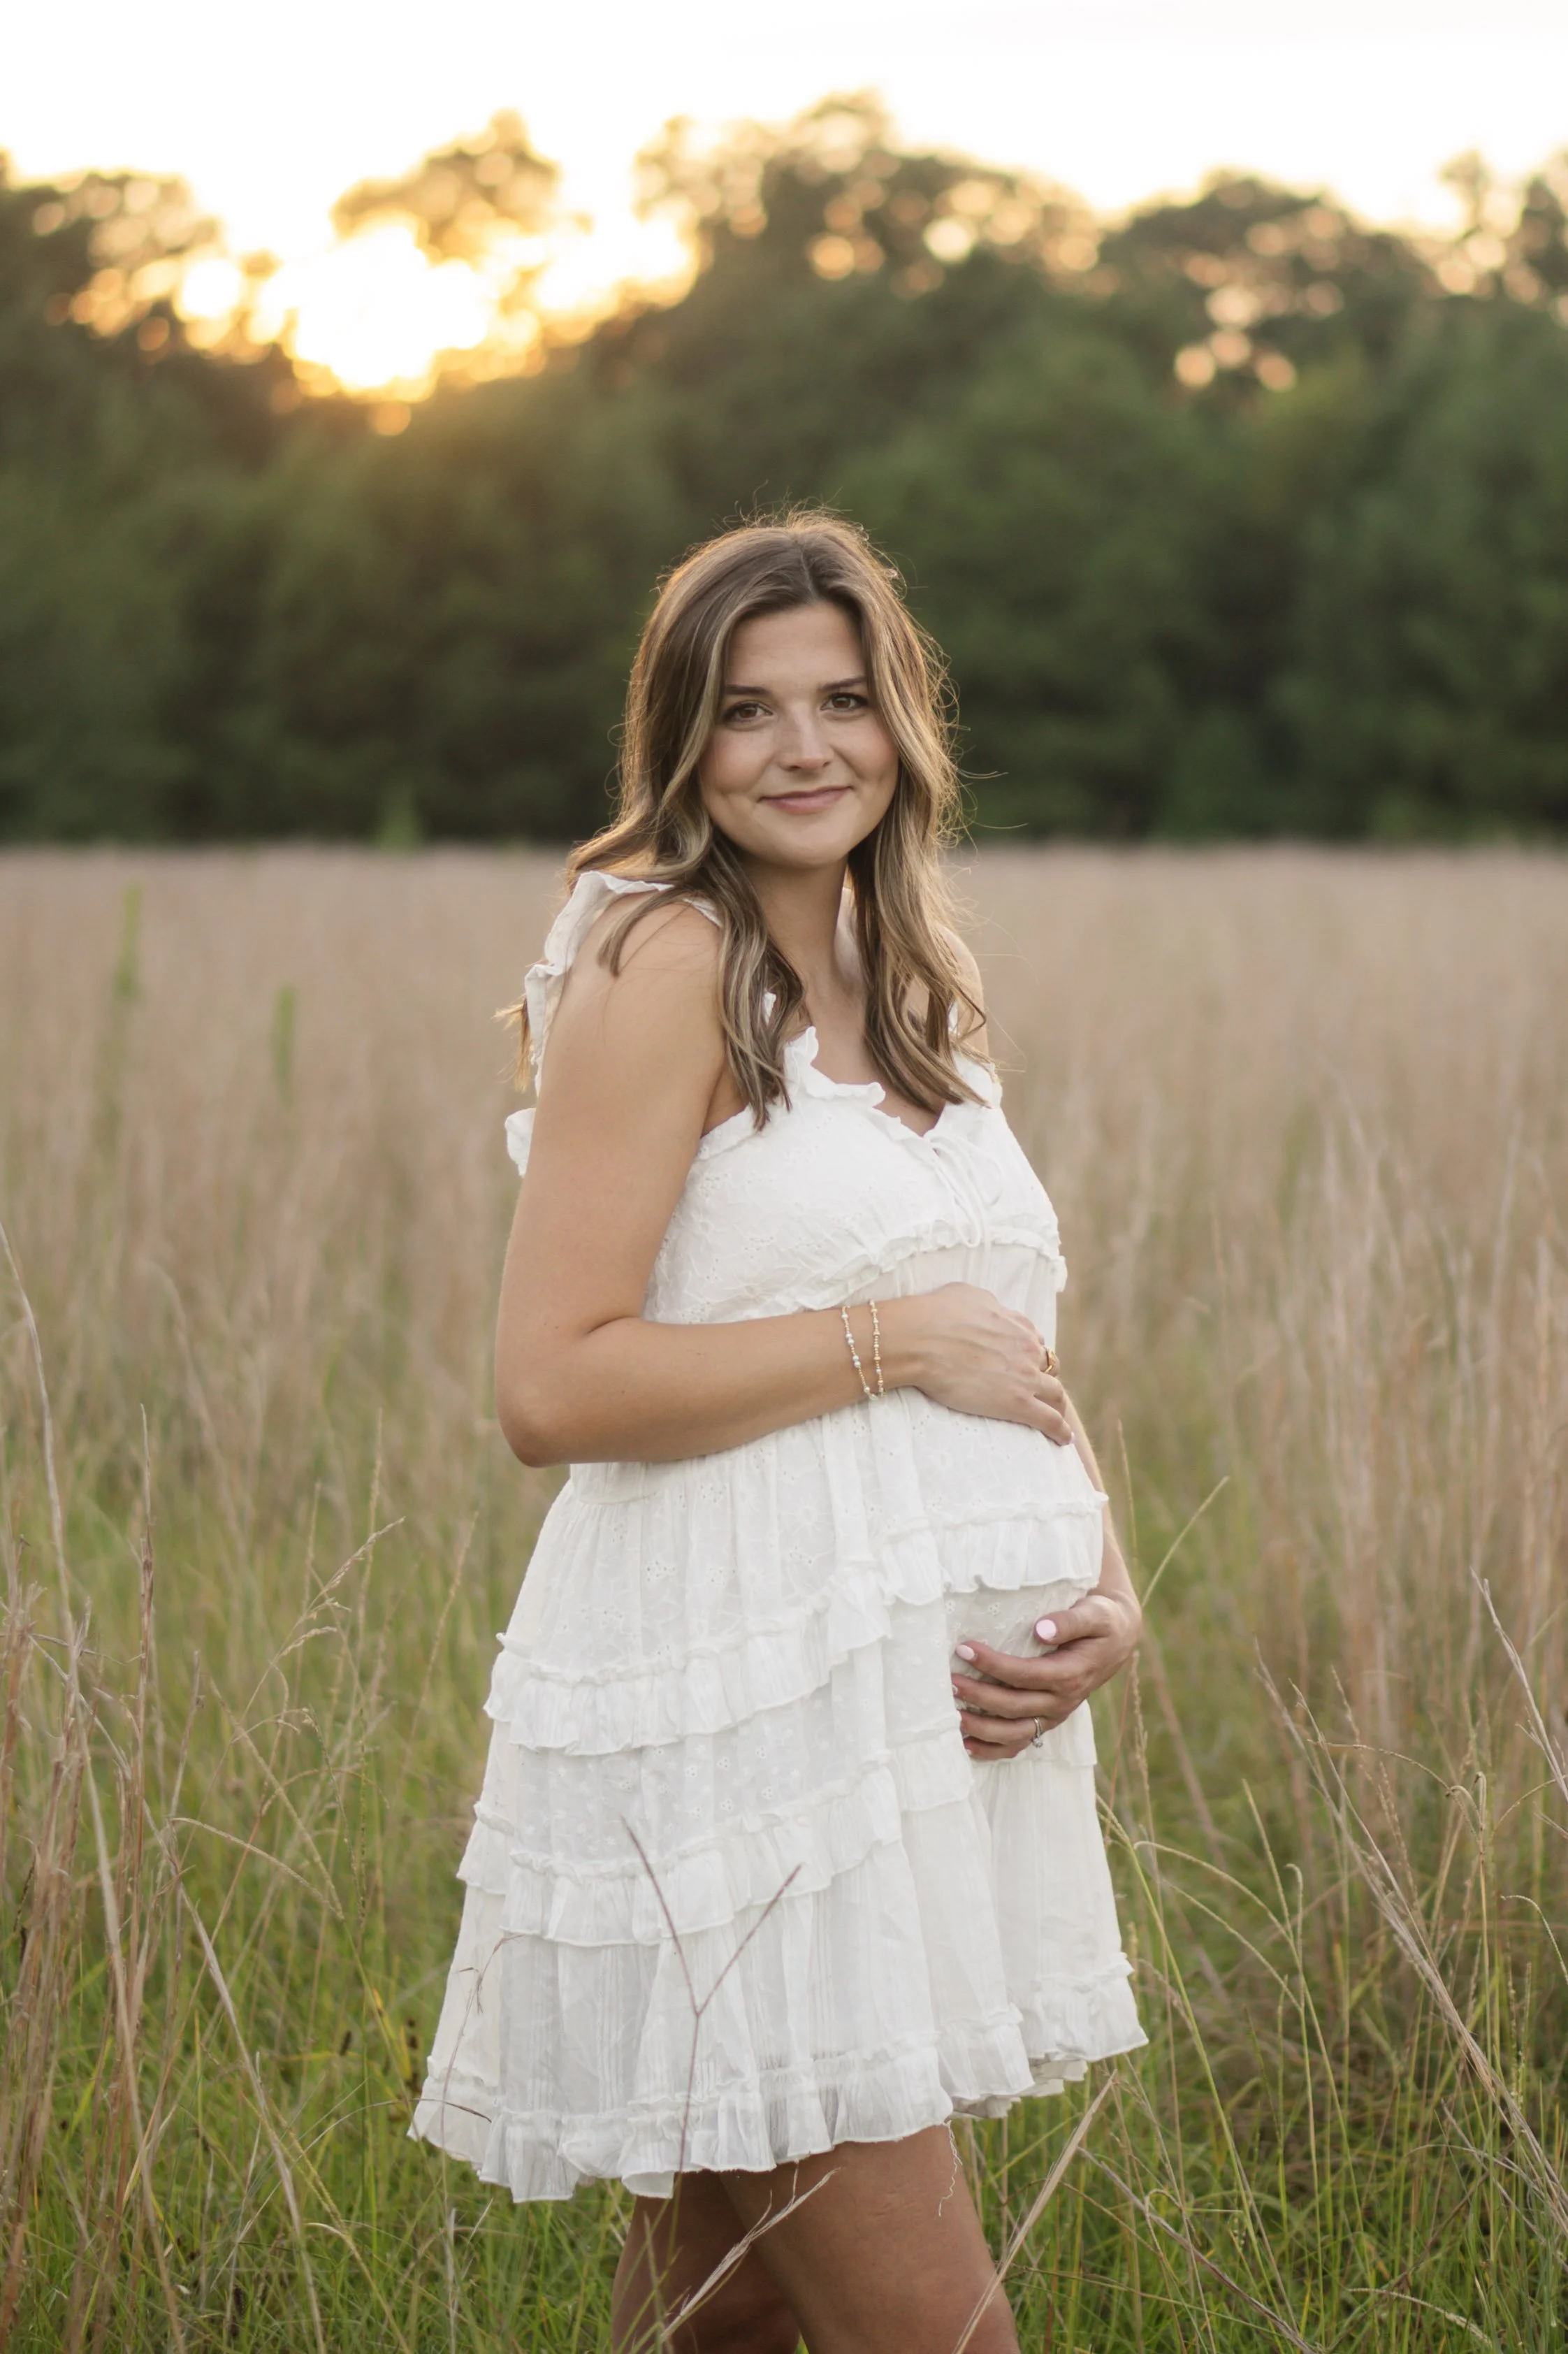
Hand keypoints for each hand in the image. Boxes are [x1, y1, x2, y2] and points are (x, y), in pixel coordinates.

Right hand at [881, 1285, 1072, 1442]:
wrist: (922, 1340)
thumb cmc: (935, 1314)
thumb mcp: (967, 1295)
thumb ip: (987, 1304)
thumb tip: (990, 1309)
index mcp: (1016, 1325)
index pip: (1034, 1342)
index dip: (1029, 1354)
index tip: (1023, 1365)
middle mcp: (1027, 1349)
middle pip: (1048, 1367)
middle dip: (1045, 1378)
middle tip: (1037, 1393)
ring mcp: (1026, 1377)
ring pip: (1056, 1394)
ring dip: (1057, 1405)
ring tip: (1058, 1419)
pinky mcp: (1018, 1403)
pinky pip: (1050, 1420)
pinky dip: (1060, 1431)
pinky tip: (1063, 1440)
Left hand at [950, 1586, 1143, 1758]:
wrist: (1116, 1639)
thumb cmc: (1101, 1621)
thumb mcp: (1094, 1614)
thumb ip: (1069, 1621)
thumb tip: (1041, 1629)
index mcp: (1071, 1675)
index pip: (1024, 1674)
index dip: (993, 1664)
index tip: (964, 1648)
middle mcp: (1062, 1701)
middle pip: (1013, 1706)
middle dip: (978, 1695)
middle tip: (948, 1681)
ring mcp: (1054, 1715)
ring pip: (1014, 1733)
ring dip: (981, 1728)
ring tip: (951, 1716)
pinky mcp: (1047, 1721)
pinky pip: (1020, 1743)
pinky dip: (993, 1749)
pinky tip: (967, 1745)